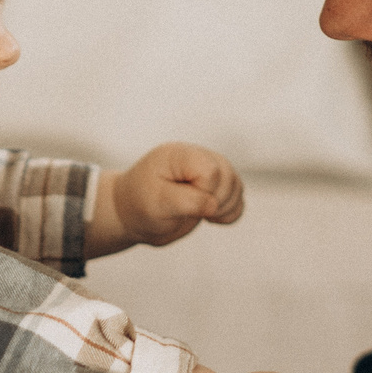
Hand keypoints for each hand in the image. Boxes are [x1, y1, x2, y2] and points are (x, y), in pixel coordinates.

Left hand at [88, 143, 244, 255]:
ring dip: (224, 208)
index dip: (203, 192)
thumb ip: (186, 201)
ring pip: (236, 187)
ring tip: (200, 214)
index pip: (210, 171)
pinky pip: (238, 198)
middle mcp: (198, 156)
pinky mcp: (216, 185)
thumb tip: (213, 205)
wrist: (133, 212)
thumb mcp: (156, 204)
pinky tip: (211, 217)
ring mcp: (209, 169)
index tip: (181, 201)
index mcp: (180, 155)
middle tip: (188, 210)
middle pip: (228, 177)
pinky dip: (230, 212)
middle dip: (215, 201)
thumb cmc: (140, 204)